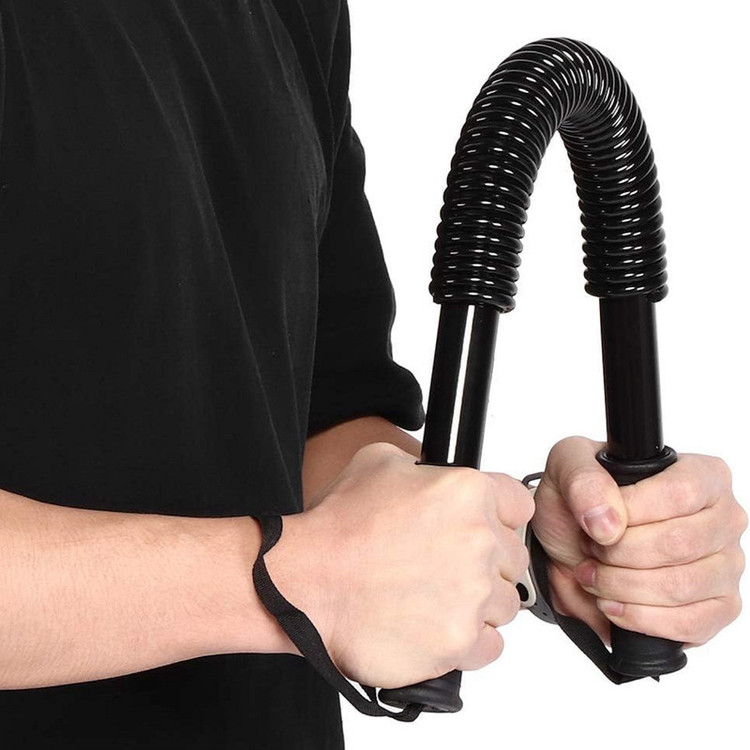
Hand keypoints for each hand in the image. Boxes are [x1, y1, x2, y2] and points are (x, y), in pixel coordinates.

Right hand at [264, 442, 533, 688]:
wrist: (306, 582)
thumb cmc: (337, 526)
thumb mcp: (379, 462)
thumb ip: (425, 467)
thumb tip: (437, 478)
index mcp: (467, 493)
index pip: (519, 506)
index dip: (498, 518)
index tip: (482, 530)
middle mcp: (479, 540)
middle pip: (512, 558)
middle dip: (485, 563)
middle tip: (444, 568)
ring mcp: (473, 595)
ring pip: (504, 604)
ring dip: (476, 603)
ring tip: (433, 598)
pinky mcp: (460, 641)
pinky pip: (491, 646)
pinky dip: (469, 641)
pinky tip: (437, 626)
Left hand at [532, 436, 746, 646]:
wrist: (568, 544)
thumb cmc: (579, 501)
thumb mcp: (567, 468)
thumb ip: (583, 480)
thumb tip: (607, 521)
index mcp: (702, 474)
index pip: (680, 494)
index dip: (632, 512)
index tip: (598, 522)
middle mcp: (723, 519)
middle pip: (679, 544)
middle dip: (618, 553)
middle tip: (589, 549)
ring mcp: (726, 567)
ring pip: (680, 586)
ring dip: (622, 586)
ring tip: (594, 575)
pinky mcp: (717, 609)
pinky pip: (689, 624)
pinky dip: (639, 618)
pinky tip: (612, 604)